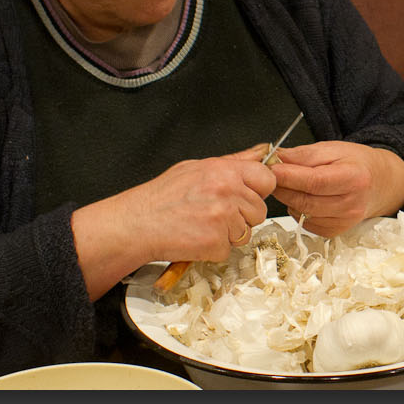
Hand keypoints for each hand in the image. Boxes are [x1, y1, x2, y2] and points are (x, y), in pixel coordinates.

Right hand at [118, 145, 278, 259]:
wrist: (137, 223)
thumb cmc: (161, 197)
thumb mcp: (196, 167)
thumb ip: (233, 162)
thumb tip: (260, 153)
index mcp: (224, 170)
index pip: (267, 179)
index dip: (258, 190)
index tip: (246, 195)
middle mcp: (227, 191)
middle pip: (259, 209)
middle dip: (242, 215)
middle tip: (214, 214)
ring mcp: (223, 218)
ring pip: (246, 232)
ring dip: (229, 234)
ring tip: (202, 225)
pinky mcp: (216, 243)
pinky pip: (229, 250)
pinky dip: (214, 249)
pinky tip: (196, 237)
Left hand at [268, 141, 403, 236]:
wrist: (379, 183)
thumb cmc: (357, 163)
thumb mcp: (334, 149)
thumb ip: (304, 154)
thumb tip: (278, 157)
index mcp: (354, 178)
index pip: (315, 182)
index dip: (289, 176)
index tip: (271, 168)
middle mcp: (352, 204)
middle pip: (306, 200)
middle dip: (282, 188)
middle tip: (271, 175)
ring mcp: (345, 221)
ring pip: (303, 213)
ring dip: (288, 199)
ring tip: (289, 184)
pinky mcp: (335, 231)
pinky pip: (306, 223)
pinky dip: (298, 210)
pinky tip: (303, 198)